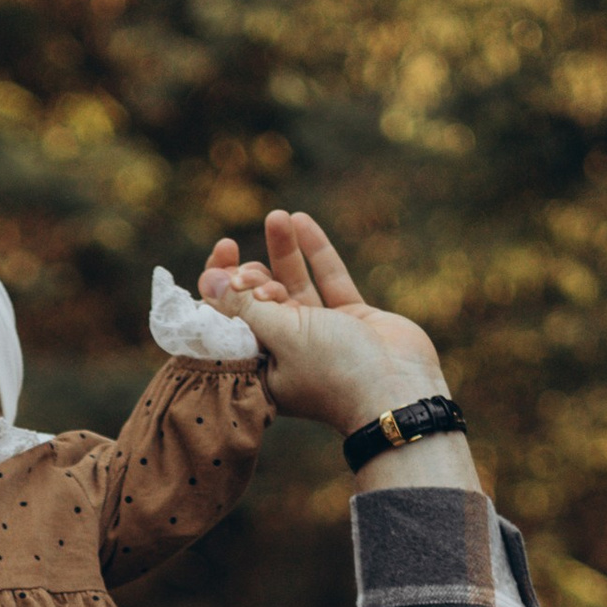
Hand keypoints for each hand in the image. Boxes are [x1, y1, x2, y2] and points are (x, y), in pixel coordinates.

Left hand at [198, 212, 453, 436]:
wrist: (400, 391)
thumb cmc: (336, 372)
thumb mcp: (283, 336)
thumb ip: (246, 305)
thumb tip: (207, 280)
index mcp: (262, 367)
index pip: (232, 321)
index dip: (222, 287)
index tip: (222, 255)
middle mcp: (288, 351)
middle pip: (261, 302)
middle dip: (252, 273)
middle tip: (248, 259)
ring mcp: (322, 334)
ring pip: (296, 285)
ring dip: (285, 251)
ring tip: (277, 216)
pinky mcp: (352, 319)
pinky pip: (330, 280)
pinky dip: (317, 253)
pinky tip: (303, 221)